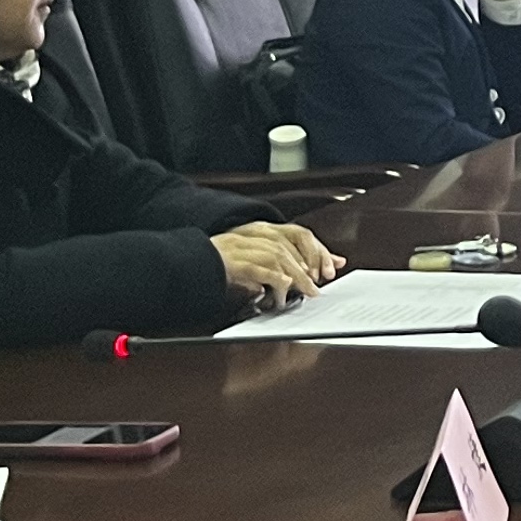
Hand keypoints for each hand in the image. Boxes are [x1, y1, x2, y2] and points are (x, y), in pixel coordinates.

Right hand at [212, 221, 344, 309]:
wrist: (188, 262)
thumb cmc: (217, 264)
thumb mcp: (249, 262)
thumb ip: (273, 268)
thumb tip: (297, 280)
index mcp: (260, 231)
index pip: (298, 235)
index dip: (317, 250)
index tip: (333, 265)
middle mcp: (254, 234)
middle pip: (291, 245)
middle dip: (310, 263)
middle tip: (319, 284)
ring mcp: (243, 246)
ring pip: (278, 256)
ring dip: (296, 274)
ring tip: (307, 289)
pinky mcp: (233, 261)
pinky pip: (258, 267)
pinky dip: (274, 276)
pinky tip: (285, 286)